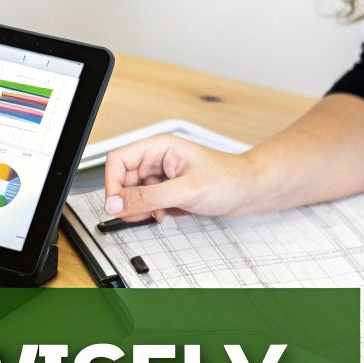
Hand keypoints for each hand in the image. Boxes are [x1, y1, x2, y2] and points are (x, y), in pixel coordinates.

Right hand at [101, 134, 265, 221]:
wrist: (251, 191)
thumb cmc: (228, 180)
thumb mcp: (184, 190)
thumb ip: (147, 197)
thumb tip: (116, 203)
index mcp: (159, 147)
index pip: (119, 161)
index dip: (113, 183)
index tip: (116, 205)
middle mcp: (158, 159)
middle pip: (124, 178)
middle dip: (128, 200)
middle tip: (138, 215)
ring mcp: (163, 175)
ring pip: (135, 192)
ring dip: (141, 207)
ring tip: (157, 214)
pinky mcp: (169, 189)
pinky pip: (148, 201)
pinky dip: (151, 211)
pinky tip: (165, 214)